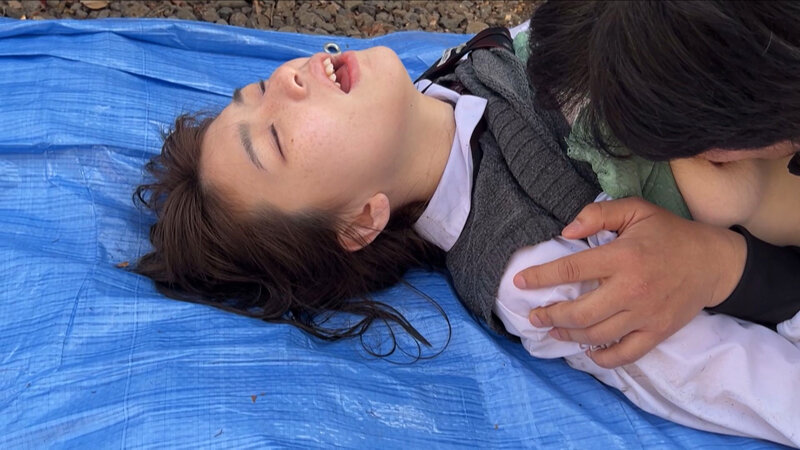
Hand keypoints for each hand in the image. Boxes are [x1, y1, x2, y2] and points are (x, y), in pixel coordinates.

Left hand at [513, 197, 746, 367]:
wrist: (714, 262)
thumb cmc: (669, 234)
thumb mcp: (636, 210)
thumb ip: (598, 214)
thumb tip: (566, 229)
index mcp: (622, 257)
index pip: (571, 269)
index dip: (540, 277)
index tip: (520, 282)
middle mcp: (630, 289)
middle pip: (579, 312)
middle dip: (549, 315)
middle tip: (533, 315)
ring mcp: (645, 315)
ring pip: (596, 335)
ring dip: (568, 334)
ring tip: (552, 329)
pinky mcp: (657, 332)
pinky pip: (624, 354)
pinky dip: (602, 358)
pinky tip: (586, 352)